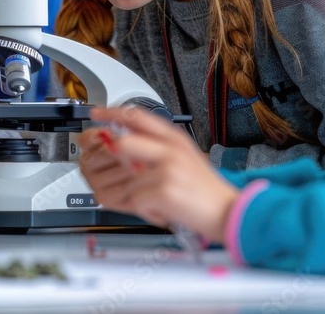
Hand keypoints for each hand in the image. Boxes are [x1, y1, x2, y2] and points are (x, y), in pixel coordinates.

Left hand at [78, 106, 239, 243]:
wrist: (228, 211)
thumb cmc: (203, 188)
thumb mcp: (183, 157)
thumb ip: (154, 148)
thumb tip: (121, 143)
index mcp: (174, 138)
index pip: (137, 116)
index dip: (112, 113)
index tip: (96, 114)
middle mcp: (170, 149)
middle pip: (124, 143)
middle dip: (118, 160)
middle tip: (127, 173)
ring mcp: (167, 169)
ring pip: (128, 180)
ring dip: (138, 196)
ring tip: (159, 199)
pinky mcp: (164, 190)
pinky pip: (136, 200)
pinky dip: (146, 210)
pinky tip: (163, 209)